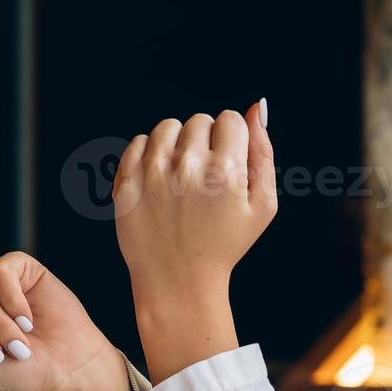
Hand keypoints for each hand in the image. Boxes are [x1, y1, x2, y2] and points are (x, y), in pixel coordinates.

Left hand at [112, 100, 276, 382]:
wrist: (178, 282)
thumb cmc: (226, 245)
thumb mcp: (263, 206)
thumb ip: (264, 153)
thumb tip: (258, 108)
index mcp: (225, 171)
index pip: (230, 119)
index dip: (232, 141)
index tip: (228, 165)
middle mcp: (187, 167)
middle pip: (200, 121)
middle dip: (206, 142)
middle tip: (205, 178)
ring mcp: (153, 174)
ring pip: (168, 126)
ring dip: (178, 144)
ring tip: (182, 176)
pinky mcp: (128, 183)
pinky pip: (139, 142)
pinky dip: (150, 154)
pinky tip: (161, 180)